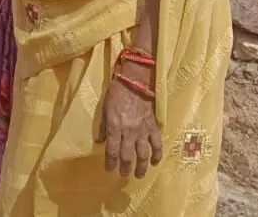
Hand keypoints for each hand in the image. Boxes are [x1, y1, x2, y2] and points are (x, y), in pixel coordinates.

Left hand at [98, 61, 161, 178]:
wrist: (134, 83)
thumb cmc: (116, 94)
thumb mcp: (104, 109)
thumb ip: (103, 127)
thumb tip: (99, 142)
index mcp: (115, 127)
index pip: (112, 151)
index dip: (110, 163)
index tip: (108, 170)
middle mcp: (129, 132)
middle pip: (127, 156)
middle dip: (125, 168)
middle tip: (123, 175)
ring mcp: (143, 130)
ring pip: (143, 154)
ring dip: (141, 166)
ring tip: (139, 175)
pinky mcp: (153, 127)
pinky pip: (157, 144)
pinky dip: (157, 155)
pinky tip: (155, 162)